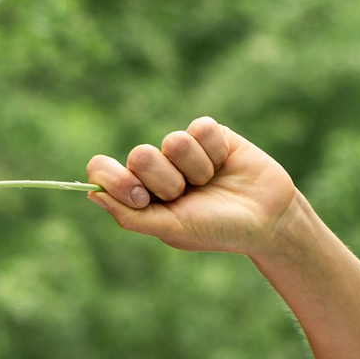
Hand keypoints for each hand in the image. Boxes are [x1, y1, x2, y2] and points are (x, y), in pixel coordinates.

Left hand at [85, 118, 303, 256]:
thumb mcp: (172, 228)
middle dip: (167, 180)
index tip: (141, 196)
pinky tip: (226, 163)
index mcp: (141, 193)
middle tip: (188, 195)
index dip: (115, 178)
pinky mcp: (210, 134)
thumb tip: (92, 195)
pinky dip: (215, 151)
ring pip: (173, 141)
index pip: (104, 171)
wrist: (267, 220)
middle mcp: (157, 169)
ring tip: (211, 182)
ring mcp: (183, 150)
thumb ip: (130, 215)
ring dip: (196, 168)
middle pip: (140, 155)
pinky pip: (200, 128)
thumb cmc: (217, 230)